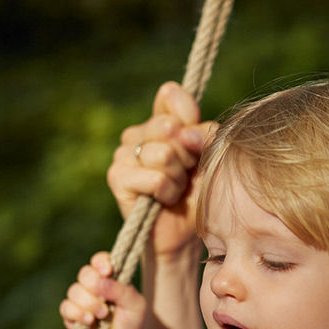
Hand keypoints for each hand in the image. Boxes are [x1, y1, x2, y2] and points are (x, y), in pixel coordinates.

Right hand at [59, 252, 147, 328]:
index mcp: (110, 278)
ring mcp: (81, 299)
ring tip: (102, 315)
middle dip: (94, 286)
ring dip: (89, 303)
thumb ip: (122, 291)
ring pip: (74, 291)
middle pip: (85, 273)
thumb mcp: (135, 305)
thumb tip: (103, 280)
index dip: (101, 262)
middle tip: (105, 300)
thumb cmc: (131, 322)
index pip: (100, 260)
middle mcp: (94, 285)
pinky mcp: (71, 314)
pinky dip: (77, 313)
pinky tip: (89, 321)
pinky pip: (66, 307)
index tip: (107, 271)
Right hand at [106, 81, 216, 258]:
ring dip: (178, 177)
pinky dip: (168, 191)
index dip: (189, 116)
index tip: (196, 141)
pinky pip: (154, 178)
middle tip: (186, 173)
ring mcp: (123, 154)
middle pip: (169, 126)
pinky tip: (164, 200)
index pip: (170, 95)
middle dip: (188, 155)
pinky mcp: (117, 178)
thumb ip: (205, 133)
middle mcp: (137, 133)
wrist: (186, 233)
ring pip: (162, 154)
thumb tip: (184, 133)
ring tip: (176, 189)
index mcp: (160, 121)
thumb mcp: (211, 157)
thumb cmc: (199, 193)